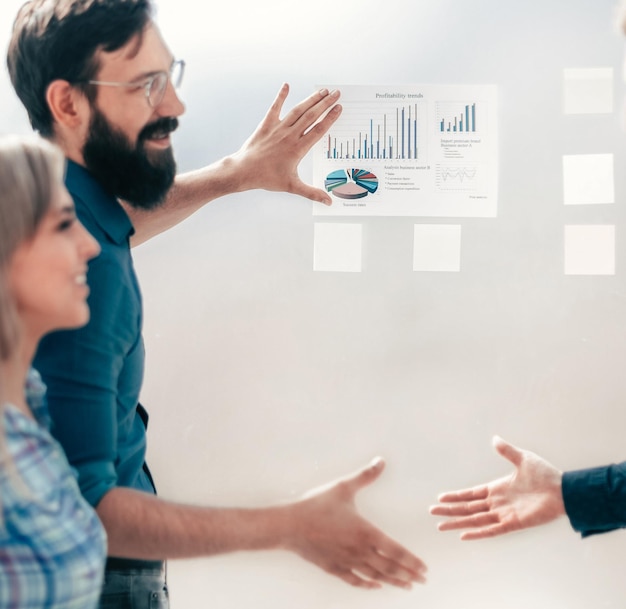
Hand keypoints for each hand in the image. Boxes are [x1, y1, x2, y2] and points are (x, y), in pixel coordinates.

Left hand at [231, 83, 341, 203]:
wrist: (244, 171)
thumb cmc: (267, 179)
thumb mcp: (292, 186)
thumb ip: (312, 193)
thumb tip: (328, 201)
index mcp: (298, 148)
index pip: (319, 130)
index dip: (330, 117)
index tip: (339, 108)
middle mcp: (289, 135)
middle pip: (311, 115)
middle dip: (325, 103)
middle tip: (336, 93)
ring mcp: (278, 128)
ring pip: (297, 110)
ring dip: (310, 99)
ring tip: (322, 91)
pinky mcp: (266, 125)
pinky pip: (275, 107)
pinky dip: (281, 96)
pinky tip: (286, 85)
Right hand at [282, 457, 426, 588]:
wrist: (290, 525)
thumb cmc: (316, 505)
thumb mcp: (343, 487)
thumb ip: (364, 476)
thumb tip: (380, 462)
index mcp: (365, 532)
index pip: (396, 551)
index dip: (412, 561)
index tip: (424, 569)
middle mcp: (359, 551)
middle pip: (389, 568)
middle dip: (408, 574)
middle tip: (421, 580)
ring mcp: (347, 562)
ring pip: (375, 576)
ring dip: (392, 581)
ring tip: (406, 585)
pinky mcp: (333, 567)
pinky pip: (355, 580)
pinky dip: (368, 584)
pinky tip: (375, 586)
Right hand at [429, 436, 564, 539]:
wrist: (564, 491)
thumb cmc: (546, 475)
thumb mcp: (523, 458)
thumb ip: (507, 451)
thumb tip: (494, 438)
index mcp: (496, 488)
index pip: (470, 494)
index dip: (455, 496)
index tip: (440, 498)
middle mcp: (497, 503)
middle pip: (467, 508)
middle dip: (449, 510)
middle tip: (431, 513)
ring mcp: (504, 514)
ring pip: (474, 520)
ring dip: (457, 522)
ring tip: (441, 527)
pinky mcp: (513, 524)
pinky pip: (491, 530)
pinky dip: (477, 533)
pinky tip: (464, 535)